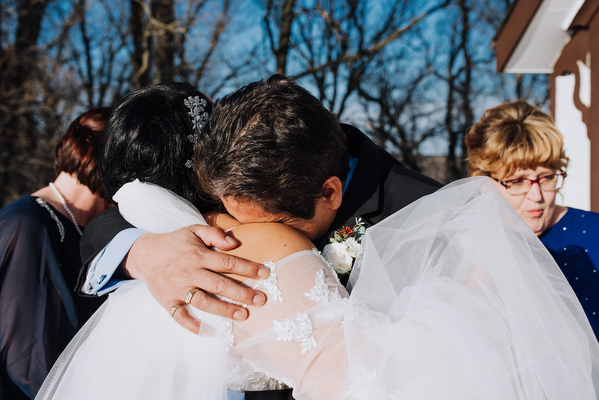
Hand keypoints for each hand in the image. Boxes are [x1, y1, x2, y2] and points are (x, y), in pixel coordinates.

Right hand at [124, 225, 268, 333]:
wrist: (144, 254)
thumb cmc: (175, 243)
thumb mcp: (194, 231)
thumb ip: (214, 234)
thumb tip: (234, 243)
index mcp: (199, 255)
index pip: (227, 262)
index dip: (247, 268)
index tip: (265, 273)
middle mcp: (190, 273)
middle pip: (220, 285)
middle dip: (242, 293)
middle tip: (261, 300)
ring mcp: (179, 289)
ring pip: (204, 302)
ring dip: (224, 310)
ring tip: (243, 315)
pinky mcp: (168, 301)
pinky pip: (179, 316)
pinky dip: (191, 325)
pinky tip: (207, 331)